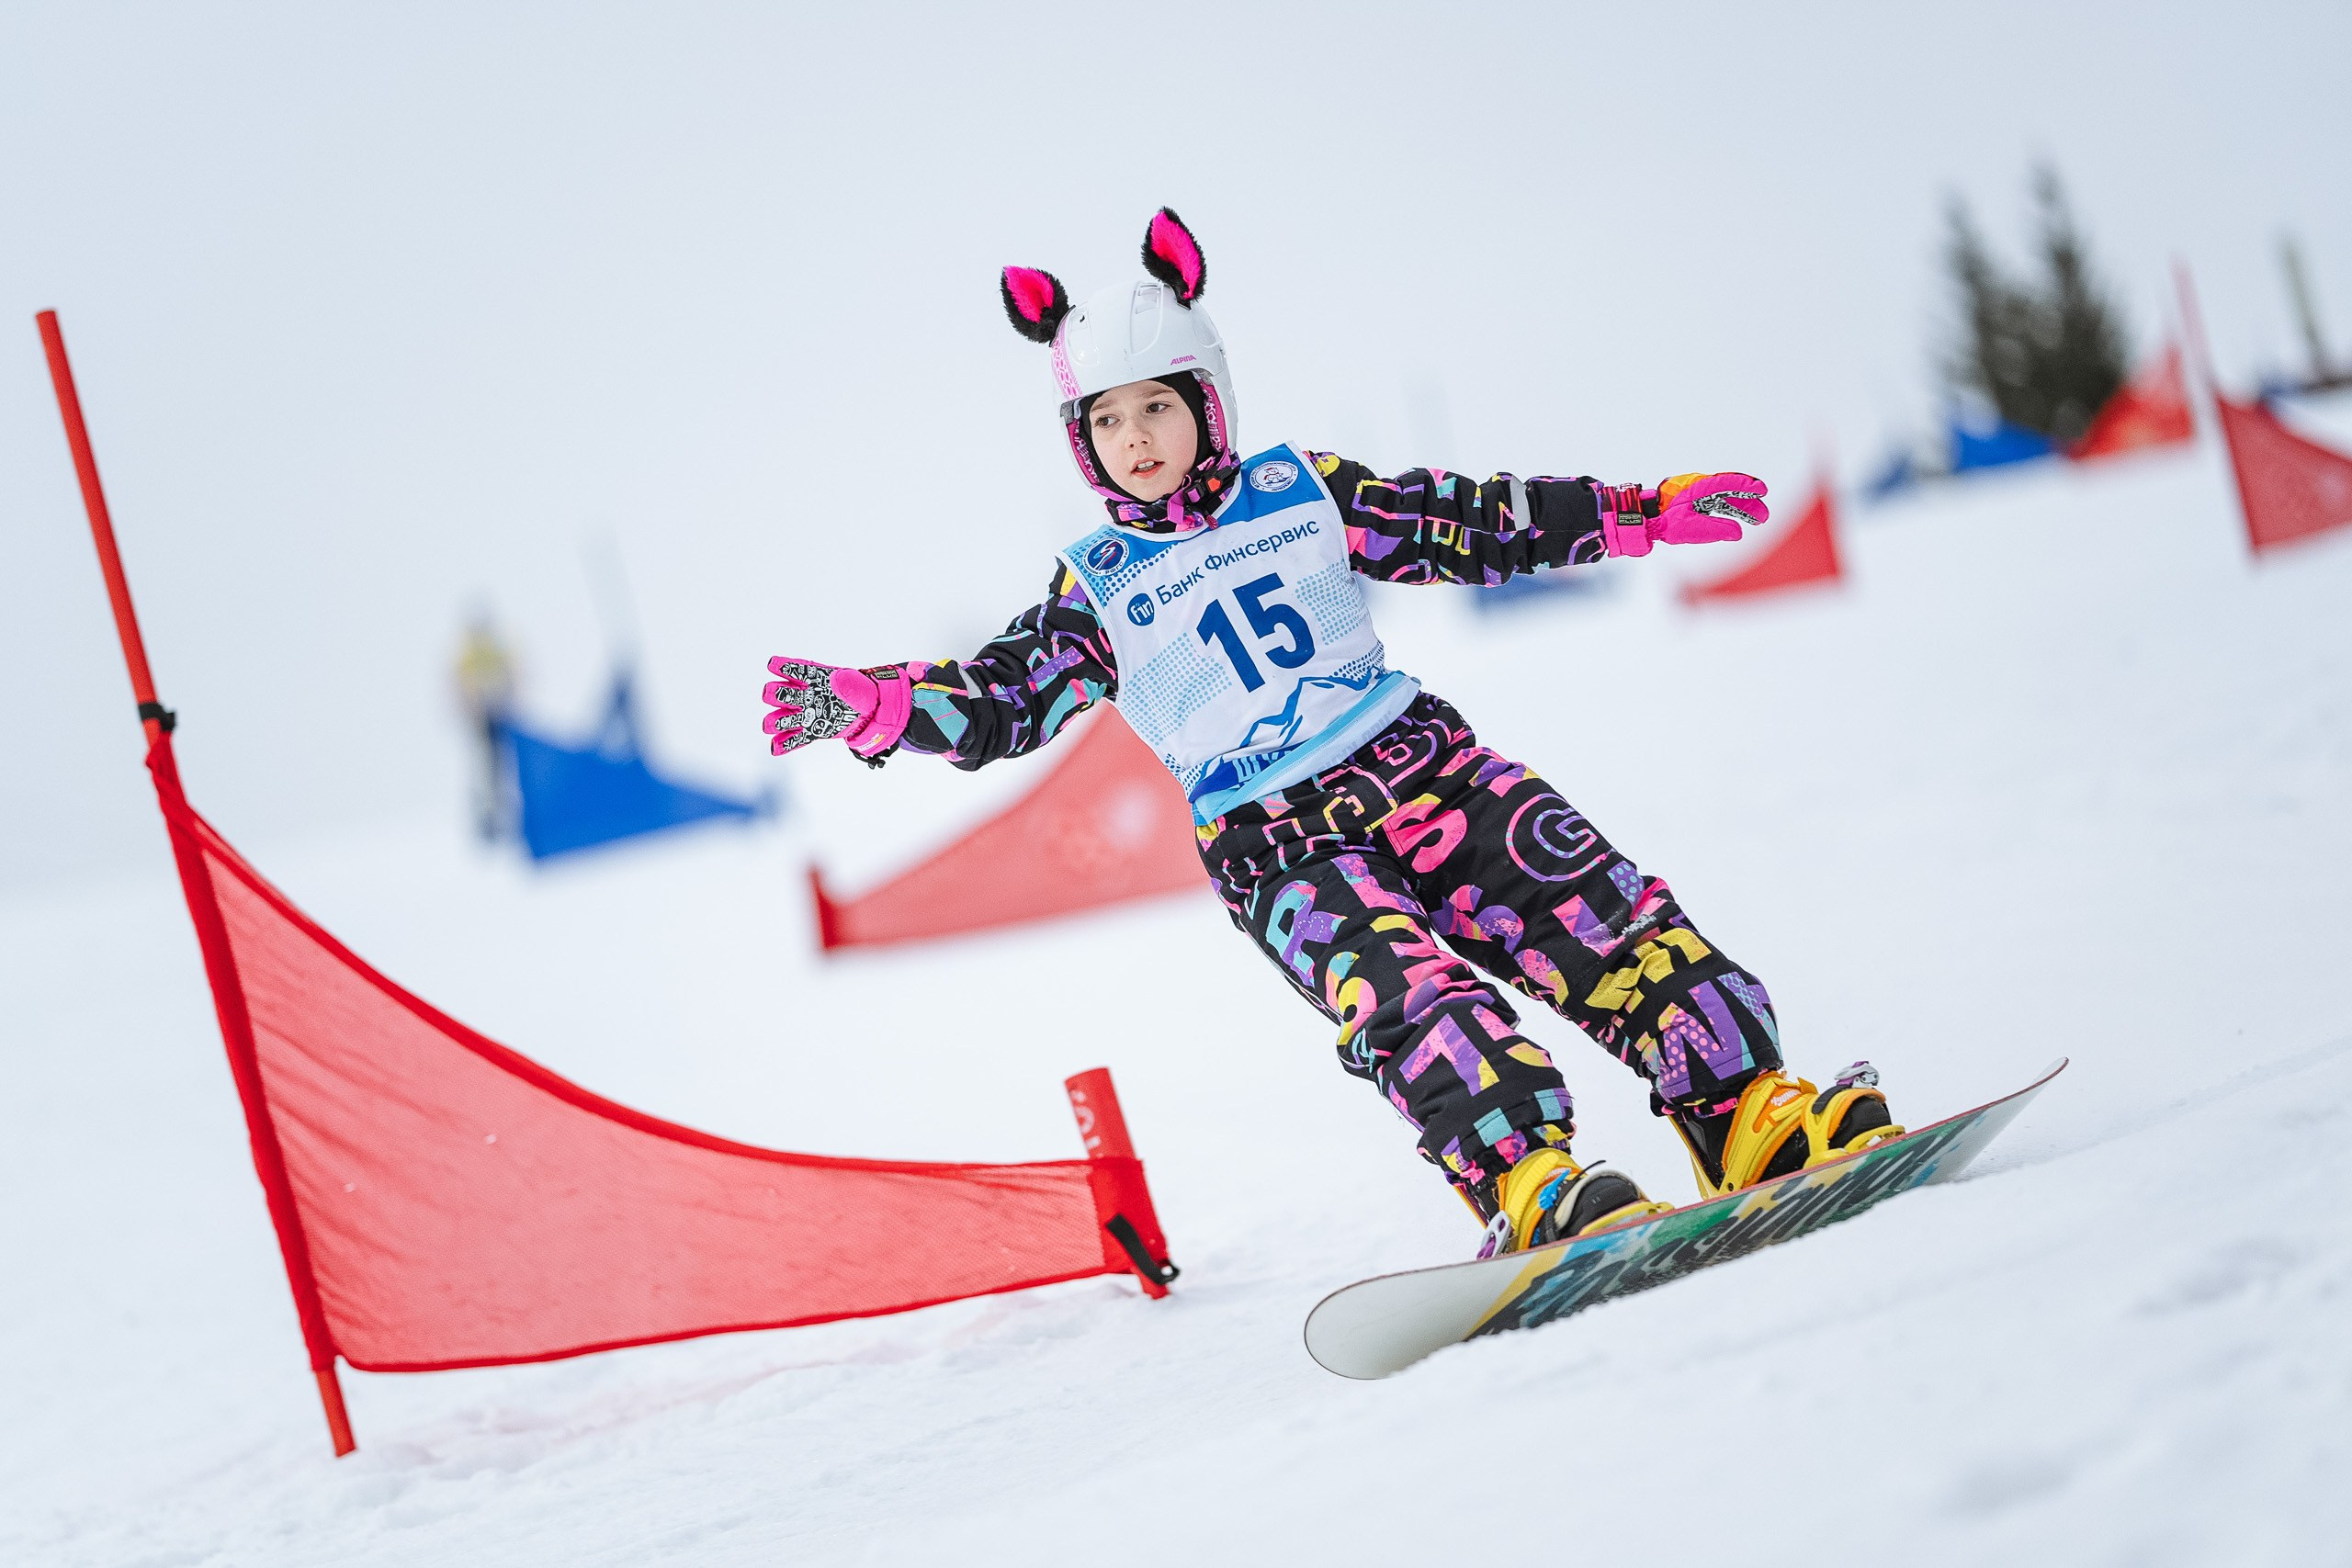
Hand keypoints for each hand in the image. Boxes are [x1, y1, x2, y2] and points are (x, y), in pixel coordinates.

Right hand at [762, 657, 912, 761]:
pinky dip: (784, 744)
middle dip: (774, 694)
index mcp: (812, 679)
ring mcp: (804, 715)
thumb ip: (845, 681)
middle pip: (781, 694)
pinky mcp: (810, 732)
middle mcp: (803, 696)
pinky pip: (794, 739)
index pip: (794, 670)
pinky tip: (776, 747)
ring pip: (783, 719)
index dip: (782, 666)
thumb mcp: (855, 683)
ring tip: (772, 725)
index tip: (774, 665)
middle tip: (772, 694)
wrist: (867, 712)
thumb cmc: (858, 692)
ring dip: (776, 721)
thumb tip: (836, 680)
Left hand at [1595, 473, 1769, 556]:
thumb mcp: (1692, 528)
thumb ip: (1716, 529)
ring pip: (1723, 498)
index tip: (1762, 490)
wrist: (1643, 519)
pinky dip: (1728, 509)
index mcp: (1699, 488)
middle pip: (1729, 492)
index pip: (1728, 483)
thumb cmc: (1664, 523)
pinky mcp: (1692, 502)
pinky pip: (1715, 503)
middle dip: (1748, 504)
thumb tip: (1738, 532)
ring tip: (1756, 519)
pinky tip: (1737, 517)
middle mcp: (1699, 487)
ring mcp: (1695, 494)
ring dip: (1740, 508)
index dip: (1747, 487)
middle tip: (1763, 516)